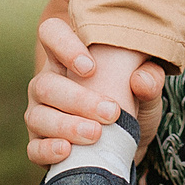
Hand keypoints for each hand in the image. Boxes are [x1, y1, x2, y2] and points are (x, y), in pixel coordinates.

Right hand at [26, 13, 165, 166]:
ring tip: (97, 135)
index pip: (52, 33)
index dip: (63, 44)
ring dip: (68, 126)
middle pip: (45, 84)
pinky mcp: (39, 145)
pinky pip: (34, 148)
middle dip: (78, 100)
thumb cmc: (132, 107)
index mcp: (68, 58)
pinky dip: (48, 150)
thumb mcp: (148, 91)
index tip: (90, 67)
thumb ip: (150, 79)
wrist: (127, 148)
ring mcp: (39, 114)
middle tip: (111, 112)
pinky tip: (67, 151)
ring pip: (38, 116)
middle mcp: (48, 83)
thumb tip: (142, 79)